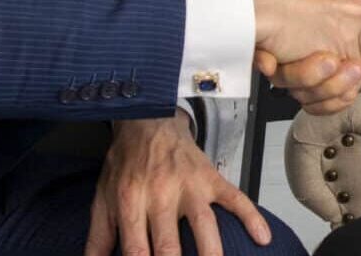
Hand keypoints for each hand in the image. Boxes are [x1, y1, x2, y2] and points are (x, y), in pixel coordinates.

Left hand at [85, 110, 270, 255]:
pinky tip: (262, 237)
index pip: (137, 250)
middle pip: (170, 246)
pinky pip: (235, 198)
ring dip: (211, 254)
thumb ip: (98, 237)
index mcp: (131, 201)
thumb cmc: (126, 162)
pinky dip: (251, 217)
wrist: (148, 119)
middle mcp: (161, 195)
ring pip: (205, 226)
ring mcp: (190, 187)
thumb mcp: (103, 197)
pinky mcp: (211, 179)